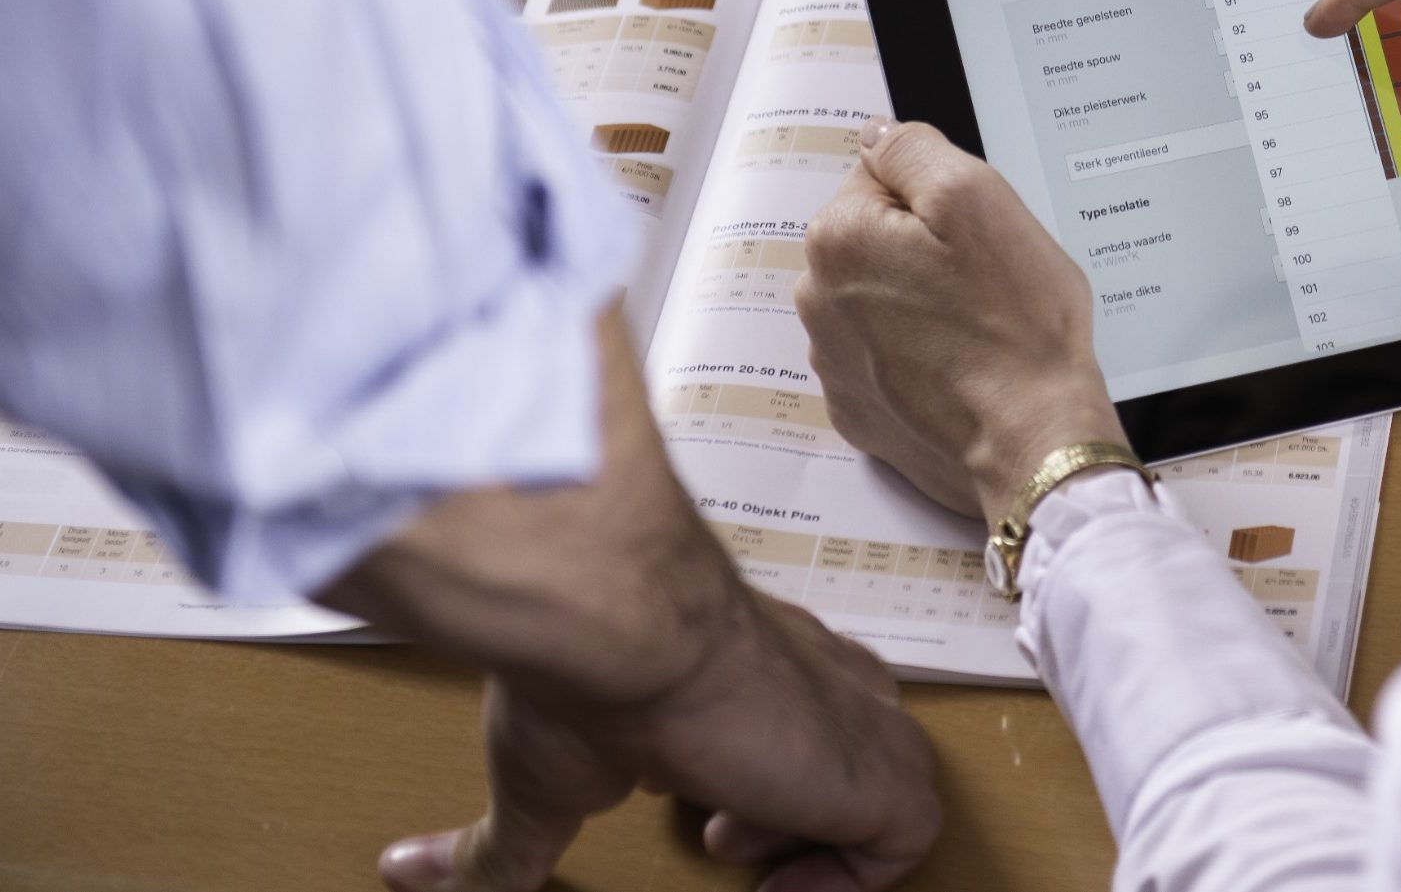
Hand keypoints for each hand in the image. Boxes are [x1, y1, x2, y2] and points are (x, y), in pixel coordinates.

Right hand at [332, 316, 940, 891]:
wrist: (632, 626)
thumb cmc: (586, 679)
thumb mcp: (540, 783)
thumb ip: (484, 848)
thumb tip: (400, 871)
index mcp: (749, 667)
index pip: (797, 712)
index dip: (761, 777)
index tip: (703, 815)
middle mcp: (814, 679)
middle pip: (853, 742)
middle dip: (795, 805)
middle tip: (719, 825)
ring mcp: (853, 718)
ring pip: (887, 784)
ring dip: (819, 838)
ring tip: (734, 838)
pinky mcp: (877, 770)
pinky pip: (908, 834)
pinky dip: (853, 878)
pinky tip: (775, 883)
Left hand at [798, 121, 1124, 524]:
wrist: (1033, 444)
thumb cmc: (1017, 329)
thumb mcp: (980, 199)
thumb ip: (916, 149)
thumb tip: (879, 133)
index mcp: (840, 239)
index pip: (882, 172)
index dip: (942, 194)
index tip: (976, 232)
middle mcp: (818, 300)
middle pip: (879, 236)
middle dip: (928, 246)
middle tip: (986, 279)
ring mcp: (836, 362)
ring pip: (884, 296)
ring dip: (924, 300)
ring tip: (979, 327)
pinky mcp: (860, 409)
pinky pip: (888, 354)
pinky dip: (922, 353)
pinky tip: (964, 366)